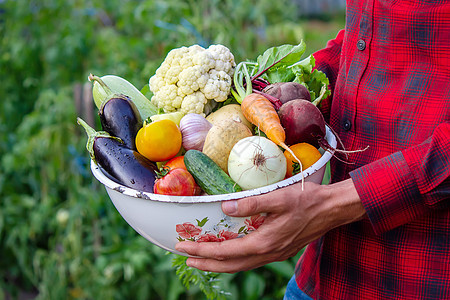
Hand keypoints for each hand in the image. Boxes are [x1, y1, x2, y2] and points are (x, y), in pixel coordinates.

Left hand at [175, 178, 365, 272]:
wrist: (333, 210)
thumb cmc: (307, 201)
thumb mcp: (279, 198)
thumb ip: (251, 204)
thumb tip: (225, 208)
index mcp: (264, 242)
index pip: (225, 252)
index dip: (202, 251)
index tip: (183, 248)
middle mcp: (268, 253)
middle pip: (230, 265)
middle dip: (206, 263)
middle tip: (185, 258)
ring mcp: (275, 254)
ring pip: (241, 265)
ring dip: (219, 263)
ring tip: (202, 259)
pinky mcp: (280, 250)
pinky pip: (251, 261)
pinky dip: (235, 259)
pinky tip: (230, 252)